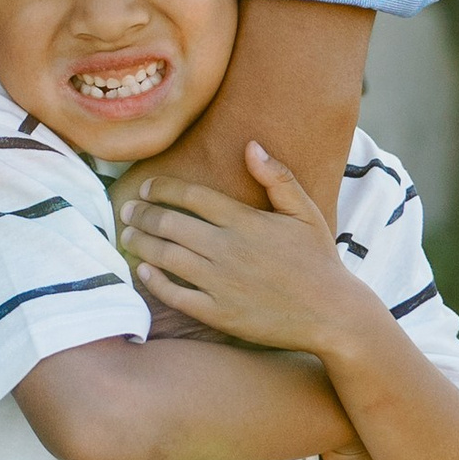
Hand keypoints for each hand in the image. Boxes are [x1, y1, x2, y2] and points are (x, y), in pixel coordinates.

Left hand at [120, 141, 363, 358]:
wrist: (333, 314)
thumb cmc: (319, 260)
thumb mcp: (305, 212)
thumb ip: (277, 177)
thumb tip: (251, 145)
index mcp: (245, 221)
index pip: (190, 196)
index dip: (162, 189)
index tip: (145, 188)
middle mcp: (228, 249)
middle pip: (170, 224)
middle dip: (141, 214)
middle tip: (125, 209)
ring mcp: (221, 283)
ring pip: (166, 257)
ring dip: (141, 242)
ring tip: (127, 235)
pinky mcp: (220, 313)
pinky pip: (177, 295)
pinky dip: (155, 281)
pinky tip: (143, 271)